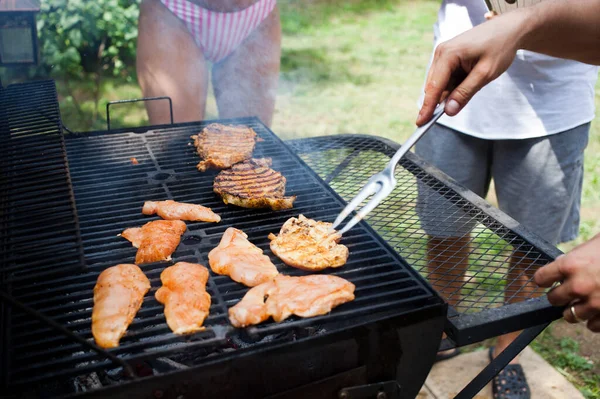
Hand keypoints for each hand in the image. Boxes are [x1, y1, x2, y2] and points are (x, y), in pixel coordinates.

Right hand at [416, 9, 528, 125]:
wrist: (509, 29)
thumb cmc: (500, 46)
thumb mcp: (485, 74)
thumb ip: (465, 93)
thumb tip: (448, 111)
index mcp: (447, 54)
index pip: (433, 87)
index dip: (428, 107)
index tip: (421, 123)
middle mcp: (441, 53)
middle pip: (434, 86)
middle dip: (441, 100)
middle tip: (456, 108)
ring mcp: (443, 54)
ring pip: (440, 83)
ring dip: (451, 91)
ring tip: (475, 82)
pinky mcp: (448, 57)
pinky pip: (446, 78)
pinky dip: (455, 85)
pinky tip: (470, 79)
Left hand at [534, 233, 599, 331]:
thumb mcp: (593, 246)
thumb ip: (575, 259)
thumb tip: (562, 265)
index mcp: (570, 265)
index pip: (541, 278)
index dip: (544, 279)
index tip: (548, 281)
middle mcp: (578, 286)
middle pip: (553, 299)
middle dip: (558, 295)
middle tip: (566, 292)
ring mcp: (594, 303)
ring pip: (570, 316)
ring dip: (574, 309)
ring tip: (583, 302)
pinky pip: (592, 326)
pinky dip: (594, 320)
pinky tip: (599, 310)